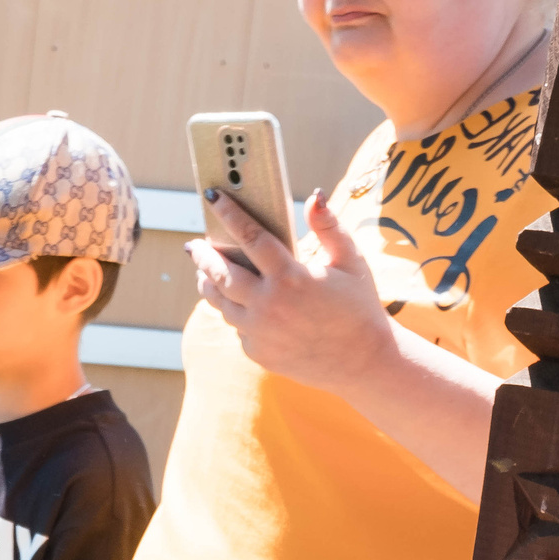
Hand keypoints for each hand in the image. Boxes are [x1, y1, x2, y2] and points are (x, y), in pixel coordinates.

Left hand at [186, 190, 400, 397]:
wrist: (363, 363)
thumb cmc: (359, 307)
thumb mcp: (351, 262)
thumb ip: (329, 227)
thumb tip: (314, 196)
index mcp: (290, 277)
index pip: (249, 236)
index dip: (228, 213)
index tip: (211, 196)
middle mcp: (268, 305)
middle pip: (219, 273)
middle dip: (202, 255)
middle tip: (194, 245)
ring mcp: (258, 332)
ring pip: (220, 303)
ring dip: (209, 284)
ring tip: (204, 272)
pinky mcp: (257, 352)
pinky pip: (237, 327)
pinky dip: (235, 312)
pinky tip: (236, 303)